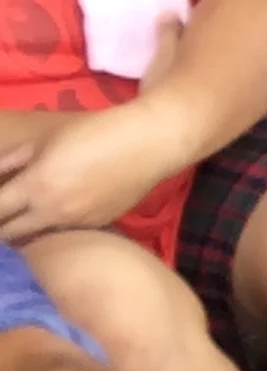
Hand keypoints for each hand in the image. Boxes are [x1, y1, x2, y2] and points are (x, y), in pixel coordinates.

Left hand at [0, 95, 191, 245]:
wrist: (148, 143)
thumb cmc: (94, 131)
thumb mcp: (44, 140)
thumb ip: (10, 161)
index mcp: (35, 187)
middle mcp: (52, 212)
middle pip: (7, 234)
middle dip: (0, 226)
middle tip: (4, 211)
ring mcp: (76, 223)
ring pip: (35, 238)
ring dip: (23, 230)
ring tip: (24, 214)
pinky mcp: (96, 226)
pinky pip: (64, 232)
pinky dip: (53, 226)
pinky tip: (60, 210)